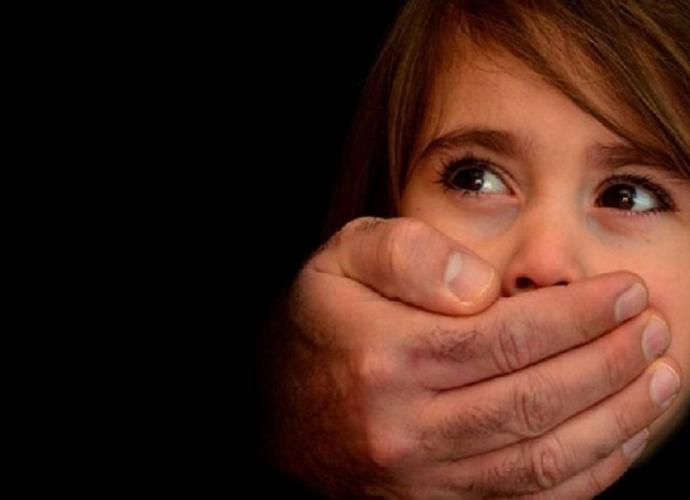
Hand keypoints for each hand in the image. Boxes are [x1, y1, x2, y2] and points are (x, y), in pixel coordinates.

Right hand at [267, 217, 678, 498]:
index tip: (624, 292)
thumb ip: (404, 252)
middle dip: (611, 362)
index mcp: (387, 356)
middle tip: (654, 327)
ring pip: (541, 460)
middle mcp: (405, 429)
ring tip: (661, 378)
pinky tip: (621, 438)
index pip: (508, 338)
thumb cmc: (318, 324)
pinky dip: (587, 476)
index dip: (579, 315)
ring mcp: (420, 480)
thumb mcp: (340, 259)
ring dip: (615, 420)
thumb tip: (480, 284)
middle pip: (535, 400)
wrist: (273, 408)